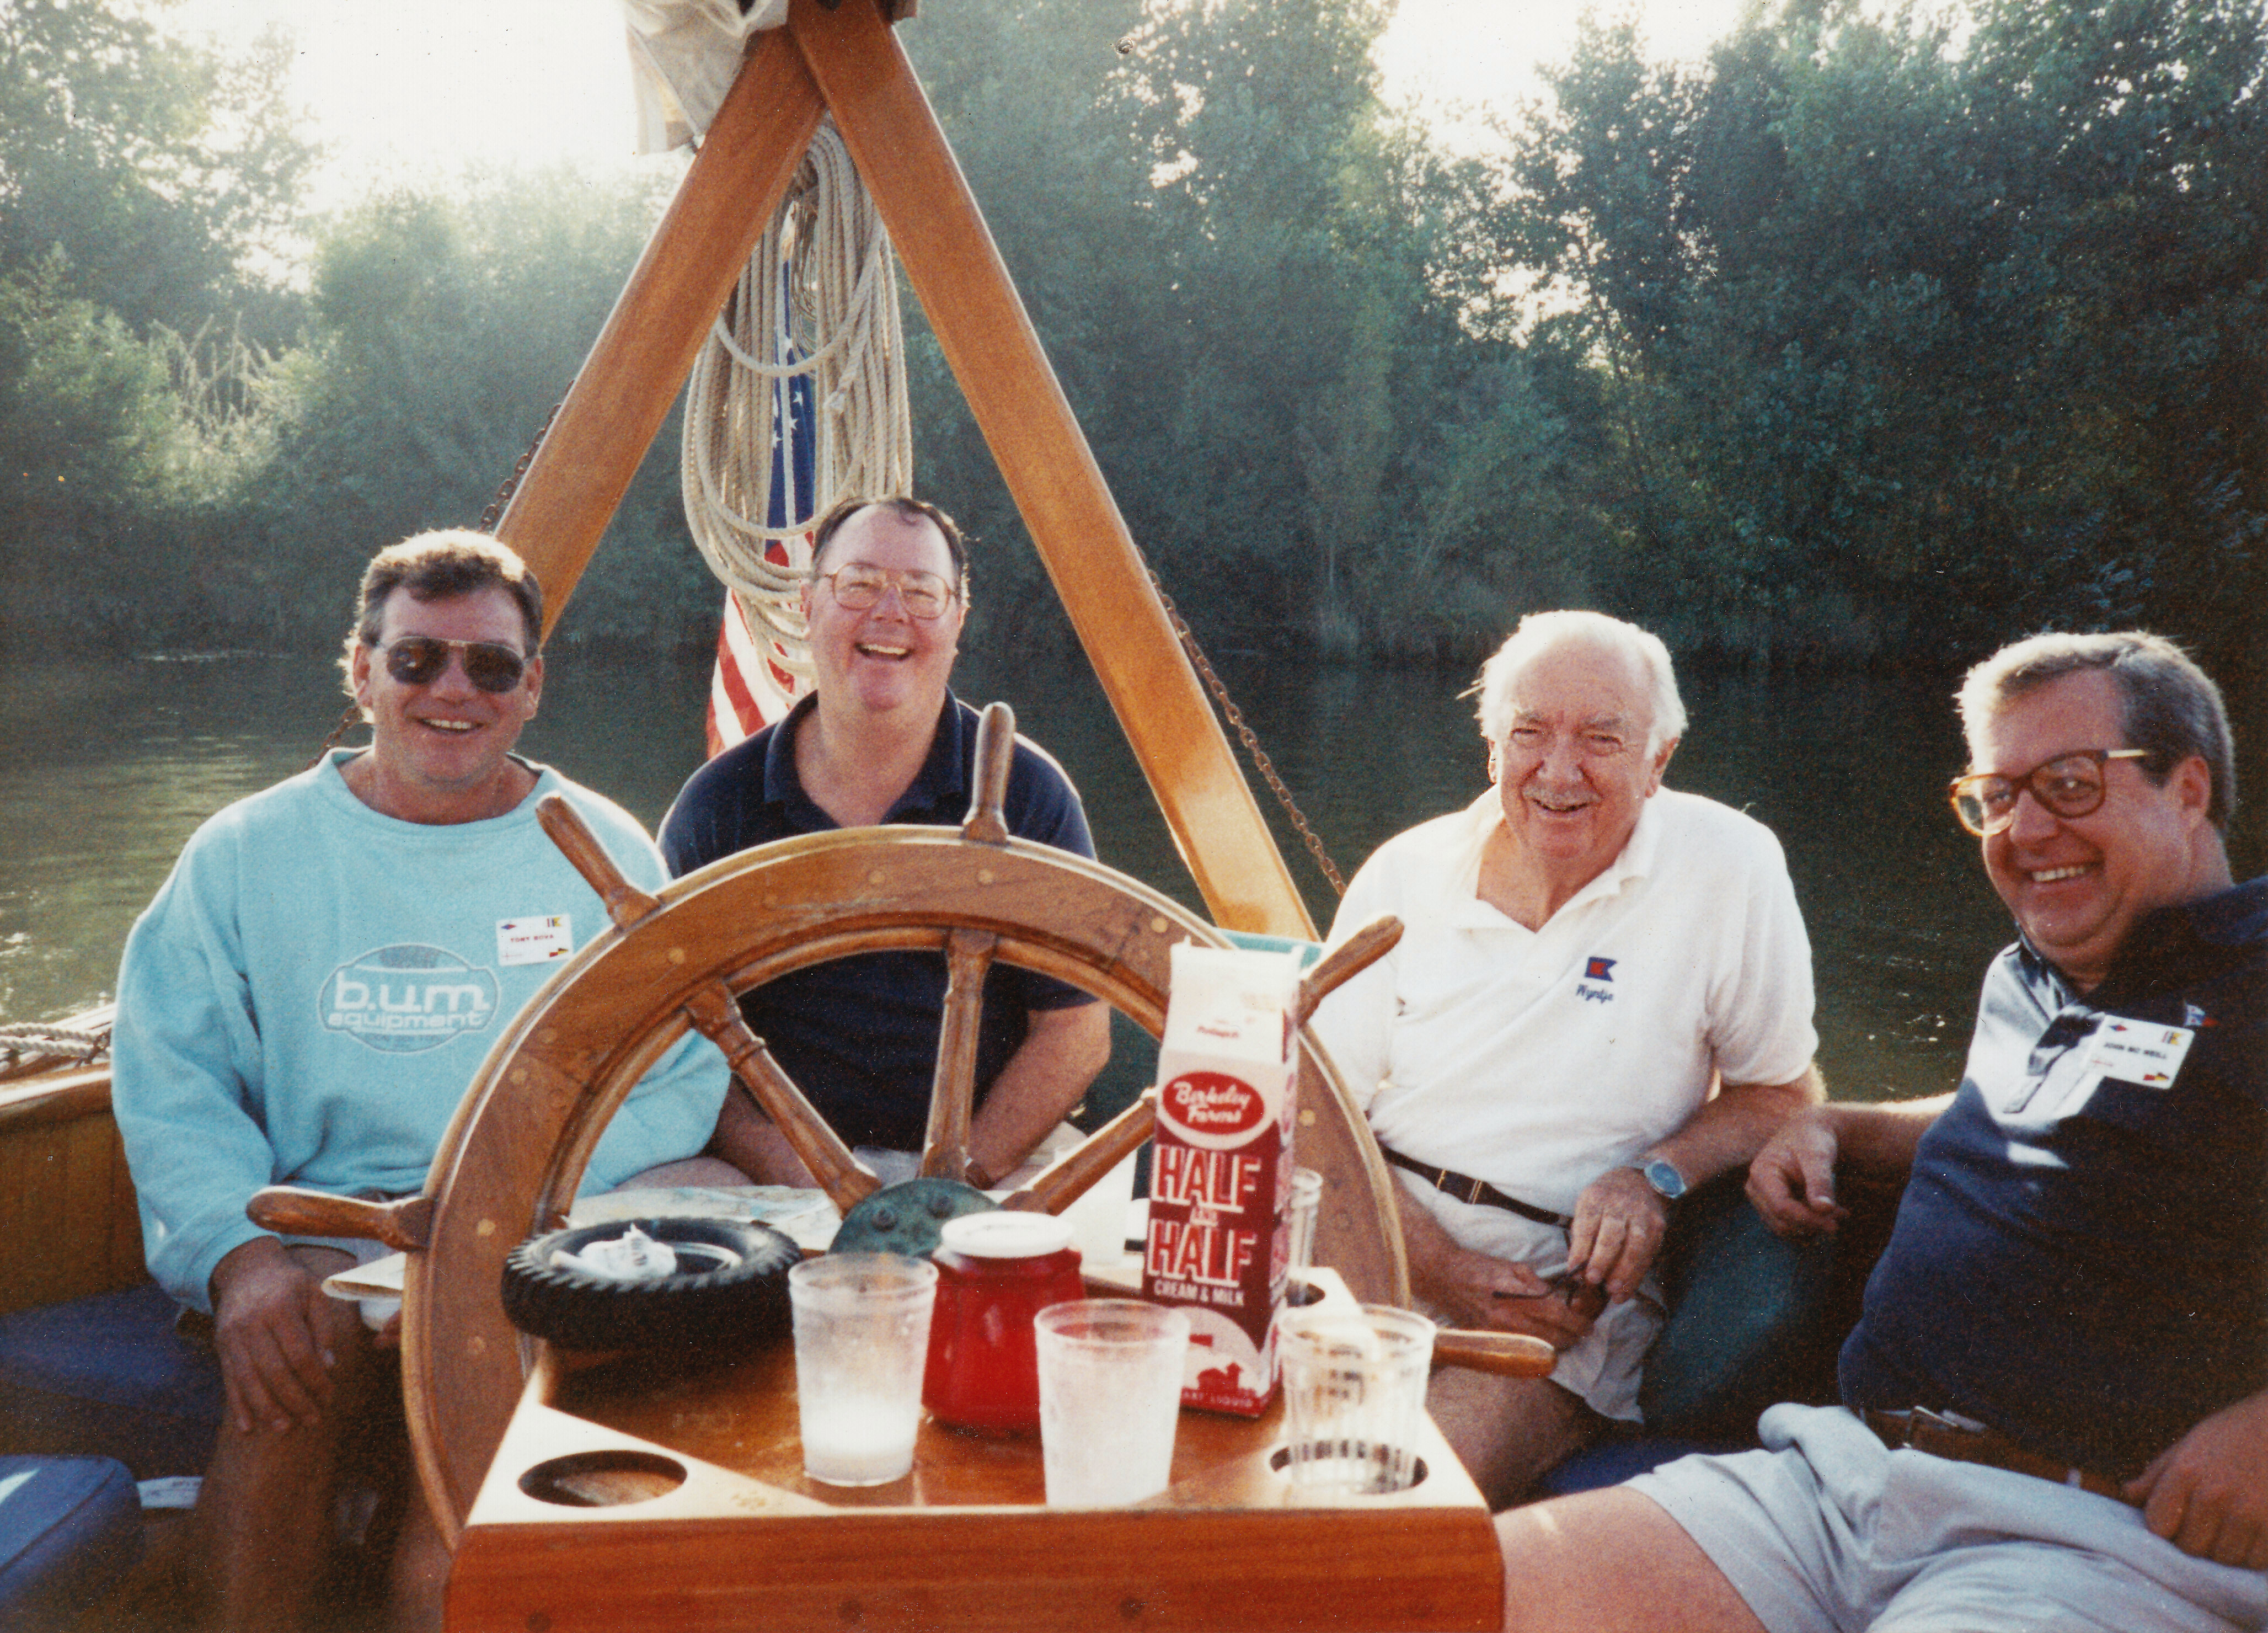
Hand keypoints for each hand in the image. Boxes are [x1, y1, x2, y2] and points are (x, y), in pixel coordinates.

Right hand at [208, 1238, 355, 1433]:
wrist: (246, 1269)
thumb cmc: (289, 1283)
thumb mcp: (315, 1293)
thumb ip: (323, 1328)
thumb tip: (329, 1366)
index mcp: (280, 1308)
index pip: (299, 1353)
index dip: (314, 1378)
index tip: (329, 1395)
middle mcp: (252, 1324)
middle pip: (273, 1371)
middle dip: (294, 1399)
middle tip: (312, 1419)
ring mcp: (232, 1337)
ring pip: (248, 1380)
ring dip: (266, 1408)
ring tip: (284, 1428)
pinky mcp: (221, 1347)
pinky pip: (228, 1381)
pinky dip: (237, 1406)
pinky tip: (247, 1427)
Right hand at [1412, 1246, 1600, 1350]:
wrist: (1444, 1277)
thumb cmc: (1479, 1267)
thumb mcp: (1514, 1267)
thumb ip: (1538, 1285)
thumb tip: (1560, 1298)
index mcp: (1517, 1297)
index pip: (1558, 1315)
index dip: (1578, 1323)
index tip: (1588, 1325)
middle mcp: (1509, 1320)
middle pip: (1553, 1339)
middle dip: (1572, 1337)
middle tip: (1581, 1331)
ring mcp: (1499, 1334)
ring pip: (1539, 1349)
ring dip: (1557, 1345)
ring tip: (1565, 1337)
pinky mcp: (1490, 1341)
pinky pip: (1521, 1351)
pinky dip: (1535, 1348)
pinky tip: (1541, 1341)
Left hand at [1566, 1166, 1668, 1301]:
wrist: (1640, 1181)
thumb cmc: (1606, 1200)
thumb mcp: (1587, 1206)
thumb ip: (1582, 1235)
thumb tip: (1577, 1270)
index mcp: (1596, 1198)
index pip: (1587, 1225)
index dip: (1580, 1250)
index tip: (1574, 1271)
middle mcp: (1621, 1204)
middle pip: (1612, 1236)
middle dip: (1602, 1261)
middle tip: (1594, 1281)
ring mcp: (1642, 1215)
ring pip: (1635, 1247)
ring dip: (1624, 1272)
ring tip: (1613, 1292)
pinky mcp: (1658, 1226)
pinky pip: (1648, 1254)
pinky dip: (1637, 1275)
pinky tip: (1626, 1289)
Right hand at [1746, 1106, 1848, 1236]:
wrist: (1809, 1134)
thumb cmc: (1812, 1140)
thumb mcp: (1818, 1155)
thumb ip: (1819, 1181)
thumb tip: (1824, 1209)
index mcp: (1761, 1173)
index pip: (1781, 1208)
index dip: (1807, 1219)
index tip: (1835, 1224)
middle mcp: (1756, 1190)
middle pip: (1782, 1223)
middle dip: (1813, 1224)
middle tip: (1842, 1215)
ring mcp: (1763, 1200)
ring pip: (1787, 1229)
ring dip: (1814, 1227)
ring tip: (1840, 1212)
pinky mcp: (1773, 1208)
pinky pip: (1791, 1227)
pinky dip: (1812, 1225)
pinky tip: (1830, 1213)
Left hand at [2126, 1392, 2267, 1567]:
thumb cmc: (2233, 1434)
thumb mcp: (2189, 1445)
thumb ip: (2159, 1474)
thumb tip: (2129, 1494)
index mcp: (2185, 1473)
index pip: (2158, 1526)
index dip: (2164, 1529)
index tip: (2174, 1522)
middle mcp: (2213, 1496)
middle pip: (2190, 1547)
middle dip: (2194, 1541)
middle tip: (2205, 1527)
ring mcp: (2247, 1513)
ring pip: (2223, 1558)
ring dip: (2223, 1551)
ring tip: (2229, 1530)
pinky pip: (2254, 1561)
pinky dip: (2250, 1554)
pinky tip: (2250, 1534)